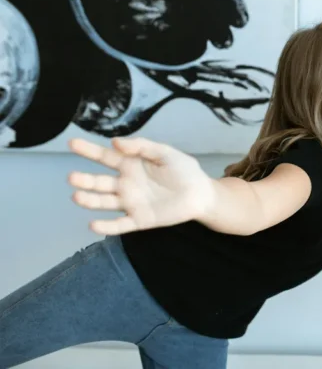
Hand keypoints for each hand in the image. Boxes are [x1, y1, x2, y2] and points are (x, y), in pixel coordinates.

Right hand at [67, 137, 214, 234]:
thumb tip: (115, 141)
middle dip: (85, 180)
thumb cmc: (183, 171)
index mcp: (131, 165)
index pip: (105, 157)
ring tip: (77, 196)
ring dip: (90, 200)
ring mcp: (130, 203)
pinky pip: (120, 224)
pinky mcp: (139, 220)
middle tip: (72, 177)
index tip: (72, 143)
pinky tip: (93, 225)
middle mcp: (125, 184)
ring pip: (105, 202)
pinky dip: (107, 226)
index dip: (89, 150)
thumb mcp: (165, 153)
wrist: (201, 194)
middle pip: (100, 182)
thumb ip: (142, 146)